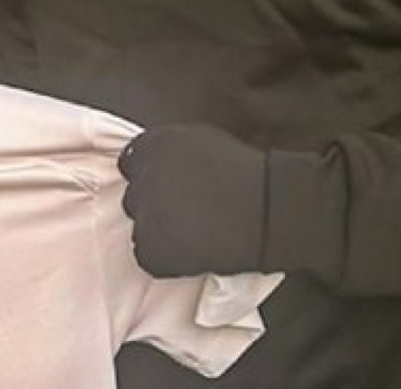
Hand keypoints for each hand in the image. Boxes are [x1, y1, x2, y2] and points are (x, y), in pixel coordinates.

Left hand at [118, 123, 267, 277]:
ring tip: (195, 234)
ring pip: (141, 226)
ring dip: (160, 230)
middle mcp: (142, 176)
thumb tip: (165, 166)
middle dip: (155, 204)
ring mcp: (144, 212)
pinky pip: (147, 255)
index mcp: (153, 144)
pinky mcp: (150, 248)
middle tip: (188, 213)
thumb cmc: (245, 172)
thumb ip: (174, 151)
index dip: (153, 177)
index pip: (132, 163)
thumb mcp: (203, 142)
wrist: (267, 208)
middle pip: (135, 195)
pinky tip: (193, 251)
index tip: (173, 188)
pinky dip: (165, 258)